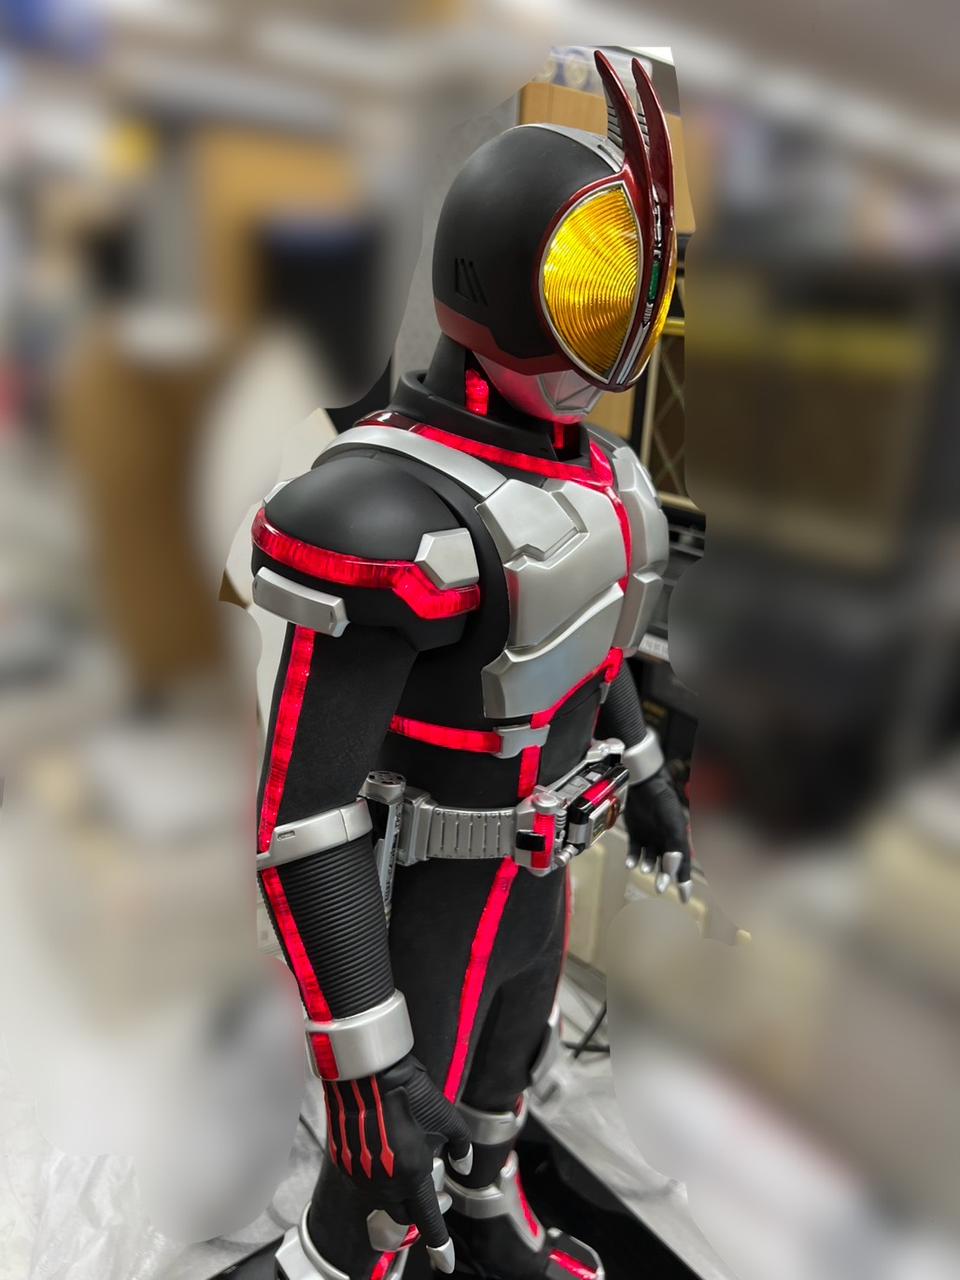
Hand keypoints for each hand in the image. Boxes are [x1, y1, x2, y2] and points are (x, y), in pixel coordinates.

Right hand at [323, 1053, 472, 1272]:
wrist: (368, 1075)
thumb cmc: (409, 1093)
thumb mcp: (448, 1117)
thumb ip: (461, 1147)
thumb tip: (463, 1166)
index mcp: (411, 1174)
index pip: (428, 1219)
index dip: (439, 1244)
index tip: (445, 1262)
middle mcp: (385, 1182)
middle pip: (404, 1215)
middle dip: (419, 1211)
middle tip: (433, 1193)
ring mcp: (363, 1175)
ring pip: (384, 1199)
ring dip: (399, 1192)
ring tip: (410, 1163)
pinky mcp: (347, 1163)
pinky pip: (368, 1182)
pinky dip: (382, 1177)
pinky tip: (389, 1152)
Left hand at [624, 765, 693, 901]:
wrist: (643, 783)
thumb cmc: (662, 800)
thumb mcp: (673, 824)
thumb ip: (674, 846)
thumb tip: (672, 868)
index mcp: (678, 839)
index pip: (684, 866)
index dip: (685, 883)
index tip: (685, 899)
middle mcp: (665, 840)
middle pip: (666, 866)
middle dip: (664, 877)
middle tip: (660, 887)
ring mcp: (650, 836)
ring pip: (650, 859)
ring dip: (647, 866)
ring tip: (644, 869)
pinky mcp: (635, 832)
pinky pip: (634, 850)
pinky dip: (633, 858)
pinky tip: (630, 864)